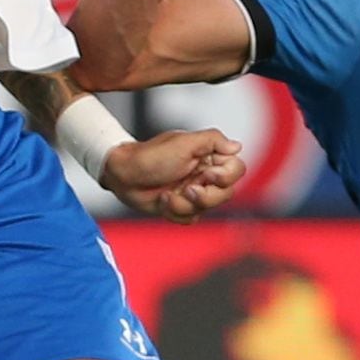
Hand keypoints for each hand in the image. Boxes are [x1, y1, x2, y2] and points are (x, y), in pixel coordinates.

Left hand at [103, 126, 245, 221]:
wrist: (123, 175)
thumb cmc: (150, 156)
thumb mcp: (184, 142)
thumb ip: (213, 140)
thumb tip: (237, 146)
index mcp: (208, 156)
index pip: (236, 169)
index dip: (226, 176)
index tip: (207, 173)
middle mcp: (204, 174)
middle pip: (226, 193)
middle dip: (206, 196)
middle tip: (187, 189)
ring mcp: (193, 192)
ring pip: (207, 209)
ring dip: (185, 204)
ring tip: (167, 195)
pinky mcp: (181, 207)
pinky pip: (191, 218)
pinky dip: (176, 212)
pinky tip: (163, 200)